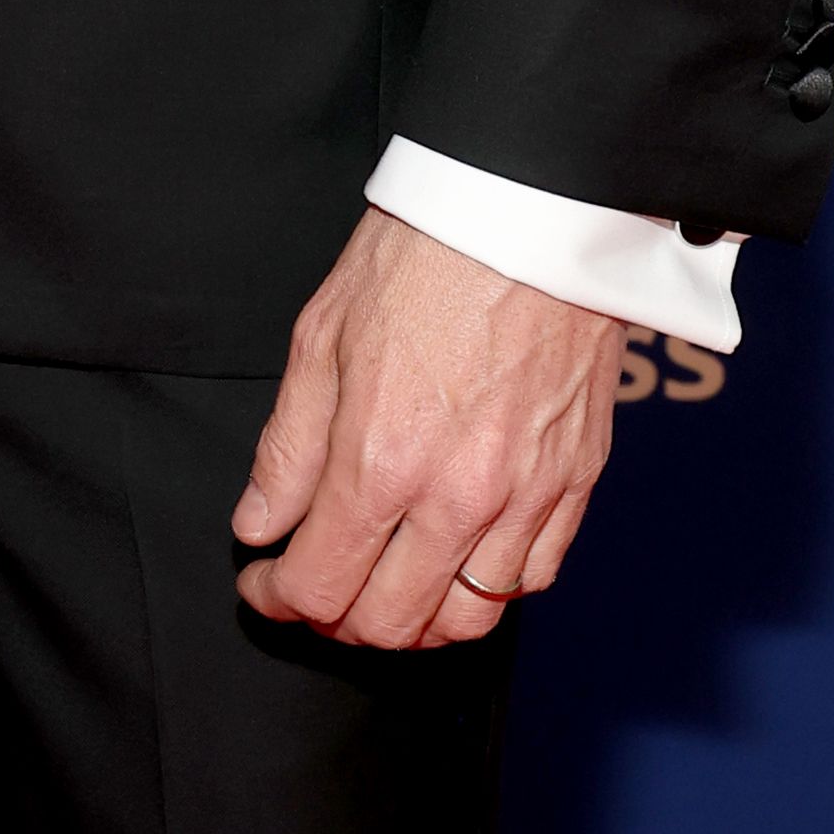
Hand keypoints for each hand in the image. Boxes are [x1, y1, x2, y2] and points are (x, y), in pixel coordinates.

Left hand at [231, 207, 626, 649]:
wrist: (526, 211)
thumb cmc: (418, 257)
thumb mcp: (320, 337)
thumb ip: (289, 449)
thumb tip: (258, 526)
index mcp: (382, 459)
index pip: (320, 584)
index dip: (277, 596)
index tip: (261, 581)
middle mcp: (457, 497)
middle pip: (390, 622)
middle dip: (335, 618)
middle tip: (312, 584)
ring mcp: (526, 498)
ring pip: (467, 620)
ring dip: (412, 622)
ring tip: (379, 587)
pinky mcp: (575, 483)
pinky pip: (531, 578)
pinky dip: (484, 589)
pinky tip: (452, 560)